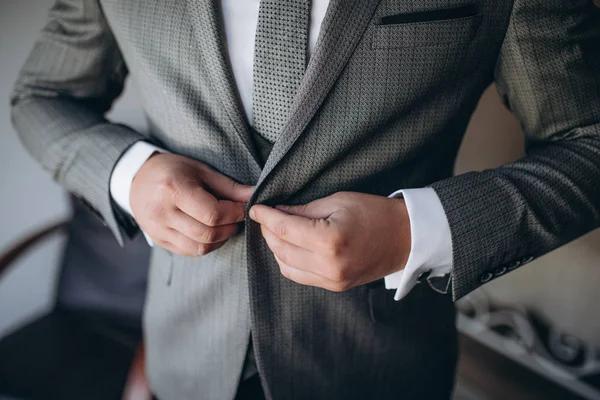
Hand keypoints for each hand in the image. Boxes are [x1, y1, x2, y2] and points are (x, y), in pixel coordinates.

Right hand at [130, 153, 253, 255]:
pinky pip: (189, 251)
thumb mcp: (201, 170)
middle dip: (230, 227)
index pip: (212, 213)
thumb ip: (228, 187)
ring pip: (199, 247)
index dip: (235, 213)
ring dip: (220, 239)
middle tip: (238, 218)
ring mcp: (158, 229)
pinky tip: (211, 233)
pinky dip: (206, 246)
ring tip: (226, 225)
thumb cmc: (173, 170)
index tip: (245, 208)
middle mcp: (162, 212)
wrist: (137, 178)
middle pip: (207, 233)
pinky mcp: (158, 240)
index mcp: (173, 189)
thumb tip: (254, 196)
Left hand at [249, 192, 410, 291]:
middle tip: (265, 216)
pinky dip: (288, 261)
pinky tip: (289, 247)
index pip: (284, 230)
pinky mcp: (335, 286)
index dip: (265, 217)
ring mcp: (332, 280)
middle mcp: (328, 266)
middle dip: (268, 232)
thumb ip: (304, 210)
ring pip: (286, 266)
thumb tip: (278, 213)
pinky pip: (300, 276)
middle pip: (280, 250)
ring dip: (276, 248)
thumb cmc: (375, 213)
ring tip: (277, 230)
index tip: (255, 208)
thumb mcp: (338, 201)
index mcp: (329, 241)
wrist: (405, 238)